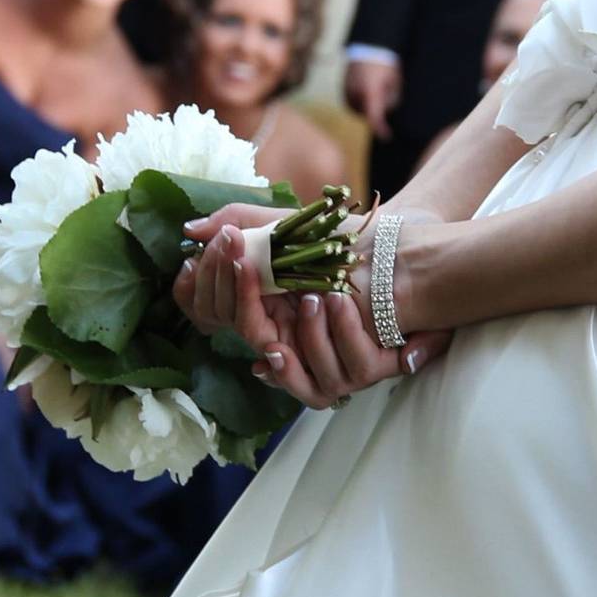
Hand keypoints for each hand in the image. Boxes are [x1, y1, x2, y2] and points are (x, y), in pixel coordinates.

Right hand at [173, 203, 451, 408]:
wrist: (404, 247)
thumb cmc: (343, 239)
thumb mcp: (289, 225)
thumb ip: (242, 223)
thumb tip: (191, 231)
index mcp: (268, 314)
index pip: (221, 316)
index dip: (210, 292)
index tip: (209, 256)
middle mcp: (293, 343)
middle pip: (255, 341)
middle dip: (246, 300)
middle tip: (247, 260)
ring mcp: (331, 362)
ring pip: (302, 374)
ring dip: (306, 331)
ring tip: (313, 294)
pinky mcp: (371, 367)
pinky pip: (349, 369)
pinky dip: (344, 336)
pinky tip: (340, 301)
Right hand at [345, 60, 401, 140]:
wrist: (368, 47)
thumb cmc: (385, 65)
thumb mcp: (395, 83)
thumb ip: (391, 100)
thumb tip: (386, 112)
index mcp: (370, 91)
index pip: (374, 117)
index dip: (380, 128)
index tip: (386, 136)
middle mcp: (355, 93)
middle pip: (369, 114)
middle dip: (378, 110)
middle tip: (385, 92)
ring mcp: (347, 92)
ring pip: (360, 110)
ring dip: (369, 106)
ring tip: (375, 88)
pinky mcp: (342, 90)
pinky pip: (353, 104)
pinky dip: (361, 101)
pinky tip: (367, 90)